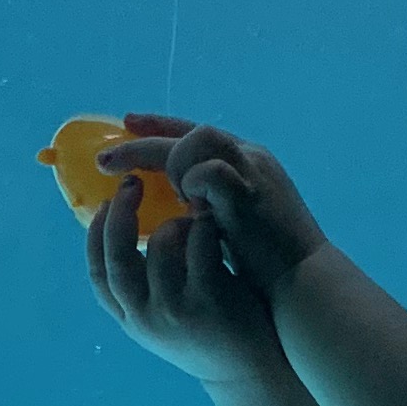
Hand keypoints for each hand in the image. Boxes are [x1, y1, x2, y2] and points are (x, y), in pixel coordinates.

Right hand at [86, 150, 279, 390]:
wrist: (251, 372)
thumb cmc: (209, 332)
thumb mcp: (165, 316)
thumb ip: (147, 283)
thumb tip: (128, 232)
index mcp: (131, 318)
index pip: (97, 272)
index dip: (96, 233)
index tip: (106, 202)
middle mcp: (145, 316)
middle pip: (117, 257)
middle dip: (121, 214)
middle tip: (132, 183)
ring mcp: (176, 310)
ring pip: (162, 244)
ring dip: (174, 219)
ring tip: (189, 210)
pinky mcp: (210, 300)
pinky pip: (200, 245)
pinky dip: (204, 225)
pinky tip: (213, 219)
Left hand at [104, 116, 332, 297]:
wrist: (301, 282)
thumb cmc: (268, 265)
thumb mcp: (232, 226)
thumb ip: (207, 208)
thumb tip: (177, 210)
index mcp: (246, 164)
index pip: (196, 132)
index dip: (160, 126)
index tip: (127, 123)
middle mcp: (250, 158)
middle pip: (191, 132)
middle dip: (143, 143)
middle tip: (104, 161)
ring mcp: (251, 172)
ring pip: (200, 138)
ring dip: (173, 163)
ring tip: (164, 196)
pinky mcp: (249, 194)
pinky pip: (209, 171)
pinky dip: (193, 184)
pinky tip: (190, 208)